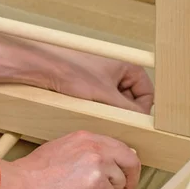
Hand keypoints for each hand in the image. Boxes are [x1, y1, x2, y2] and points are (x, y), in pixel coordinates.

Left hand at [0, 30, 153, 113]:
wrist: (43, 65)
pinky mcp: (86, 80)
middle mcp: (116, 67)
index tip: (136, 122)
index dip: (143, 109)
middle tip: (117, 123)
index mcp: (127, 65)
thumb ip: (128, 110)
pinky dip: (98, 105)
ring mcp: (100, 74)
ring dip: (110, 109)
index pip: (147, 91)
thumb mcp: (106, 96)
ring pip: (114, 99)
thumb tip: (142, 121)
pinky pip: (100, 97)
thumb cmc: (72, 72)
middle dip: (124, 110)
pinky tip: (88, 110)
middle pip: (131, 96)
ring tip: (100, 115)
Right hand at [0, 131, 140, 188]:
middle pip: (131, 160)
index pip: (119, 147)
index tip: (120, 177)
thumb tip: (99, 165)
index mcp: (84, 137)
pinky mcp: (95, 181)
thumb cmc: (31, 175)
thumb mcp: (60, 151)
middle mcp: (94, 145)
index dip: (123, 165)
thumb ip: (81, 153)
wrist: (18, 185)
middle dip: (131, 179)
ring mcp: (96, 161)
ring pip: (120, 182)